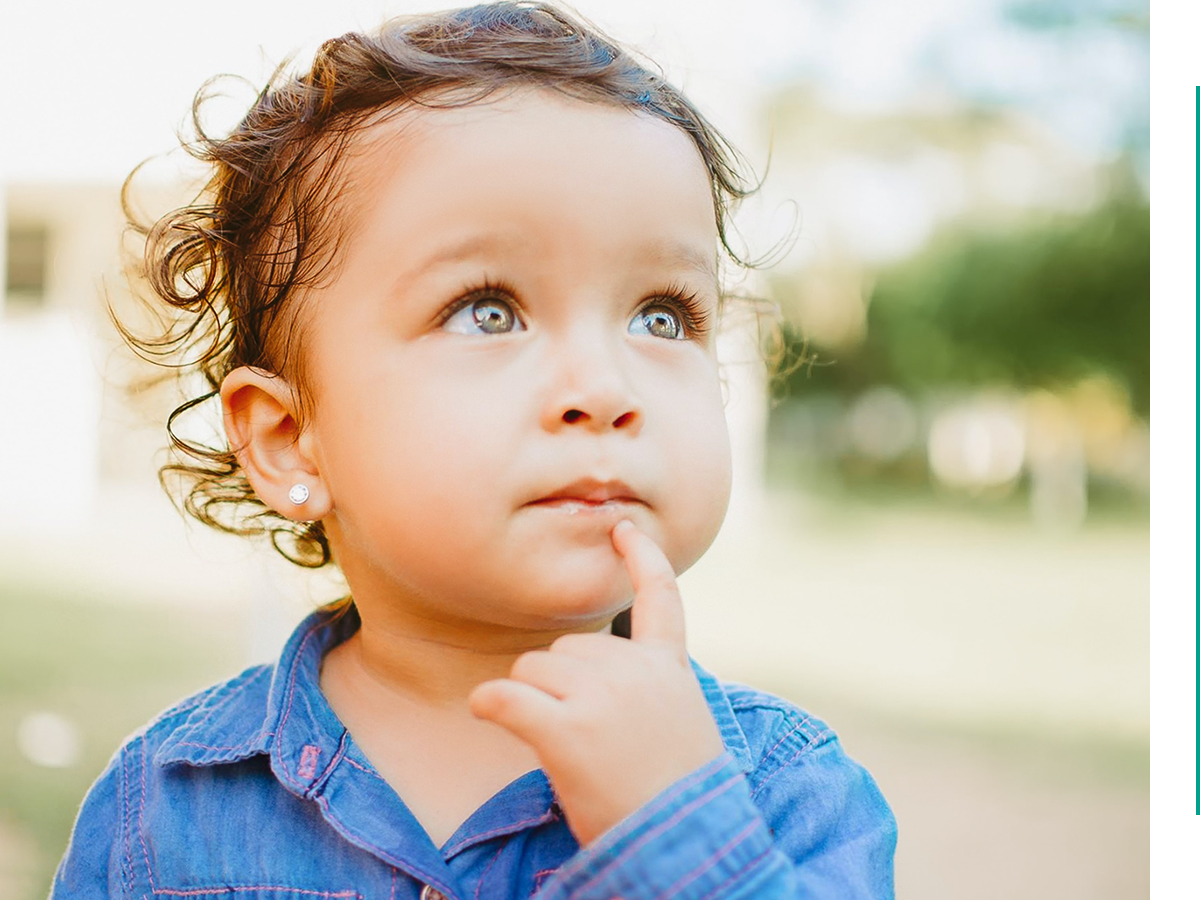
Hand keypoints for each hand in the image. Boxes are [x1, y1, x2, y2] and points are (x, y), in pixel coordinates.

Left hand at [468, 520, 725, 845]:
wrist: (686, 841)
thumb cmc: (676, 795)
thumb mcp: (680, 724)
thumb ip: (647, 687)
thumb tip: (583, 672)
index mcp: (670, 668)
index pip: (661, 596)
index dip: (642, 558)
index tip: (624, 528)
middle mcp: (636, 669)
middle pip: (566, 646)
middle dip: (558, 681)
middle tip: (584, 735)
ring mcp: (602, 695)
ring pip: (533, 668)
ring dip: (531, 699)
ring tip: (563, 747)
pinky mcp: (567, 728)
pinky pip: (507, 697)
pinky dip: (490, 704)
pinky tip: (490, 712)